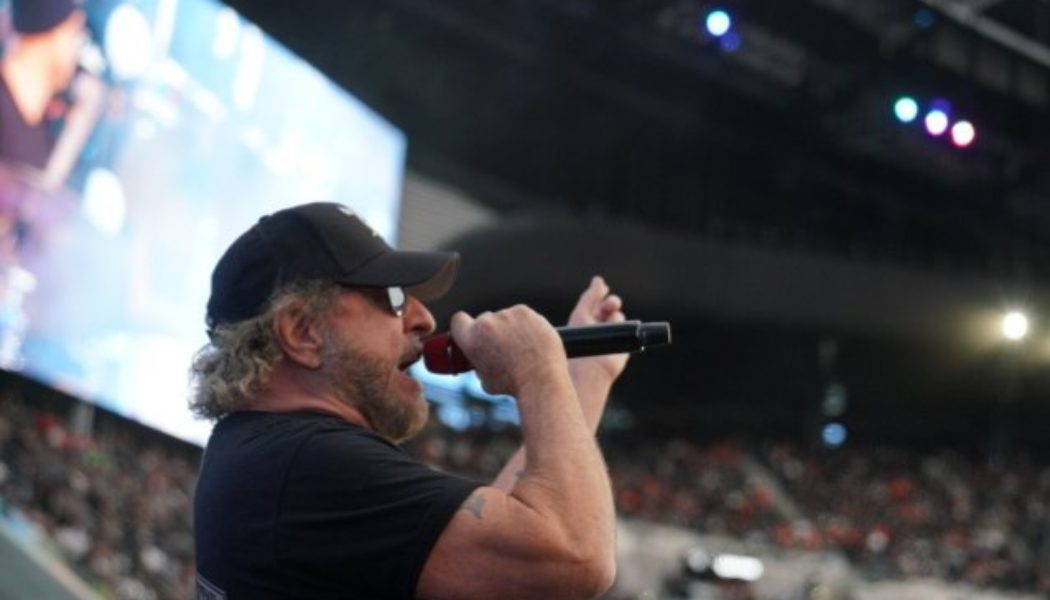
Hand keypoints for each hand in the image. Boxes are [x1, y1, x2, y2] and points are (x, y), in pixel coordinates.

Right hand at [450, 305, 567, 396]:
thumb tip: (480, 358)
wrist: (541, 379)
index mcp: (471, 338)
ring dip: (510, 327)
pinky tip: (532, 340)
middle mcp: (486, 323)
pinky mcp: (525, 312)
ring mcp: (507, 314)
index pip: (458, 321)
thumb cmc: (513, 384)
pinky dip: (526, 325)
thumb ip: (479, 361)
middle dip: (491, 331)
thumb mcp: (484, 379)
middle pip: (484, 320)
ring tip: (522, 347)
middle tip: (503, 346)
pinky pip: (521, 315)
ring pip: (505, 317)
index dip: (465, 327)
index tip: (472, 333)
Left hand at [567, 276, 628, 381]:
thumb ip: (590, 296)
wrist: (592, 364)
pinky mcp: (624, 344)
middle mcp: (600, 327)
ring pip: (618, 316)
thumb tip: (598, 280)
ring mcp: (613, 336)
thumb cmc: (582, 340)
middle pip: (610, 306)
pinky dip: (627, 327)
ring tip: (610, 322)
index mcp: (587, 320)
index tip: (603, 287)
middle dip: (611, 302)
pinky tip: (620, 329)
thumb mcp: (582, 313)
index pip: (597, 302)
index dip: (601, 293)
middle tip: (611, 304)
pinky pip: (630, 329)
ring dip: (615, 315)